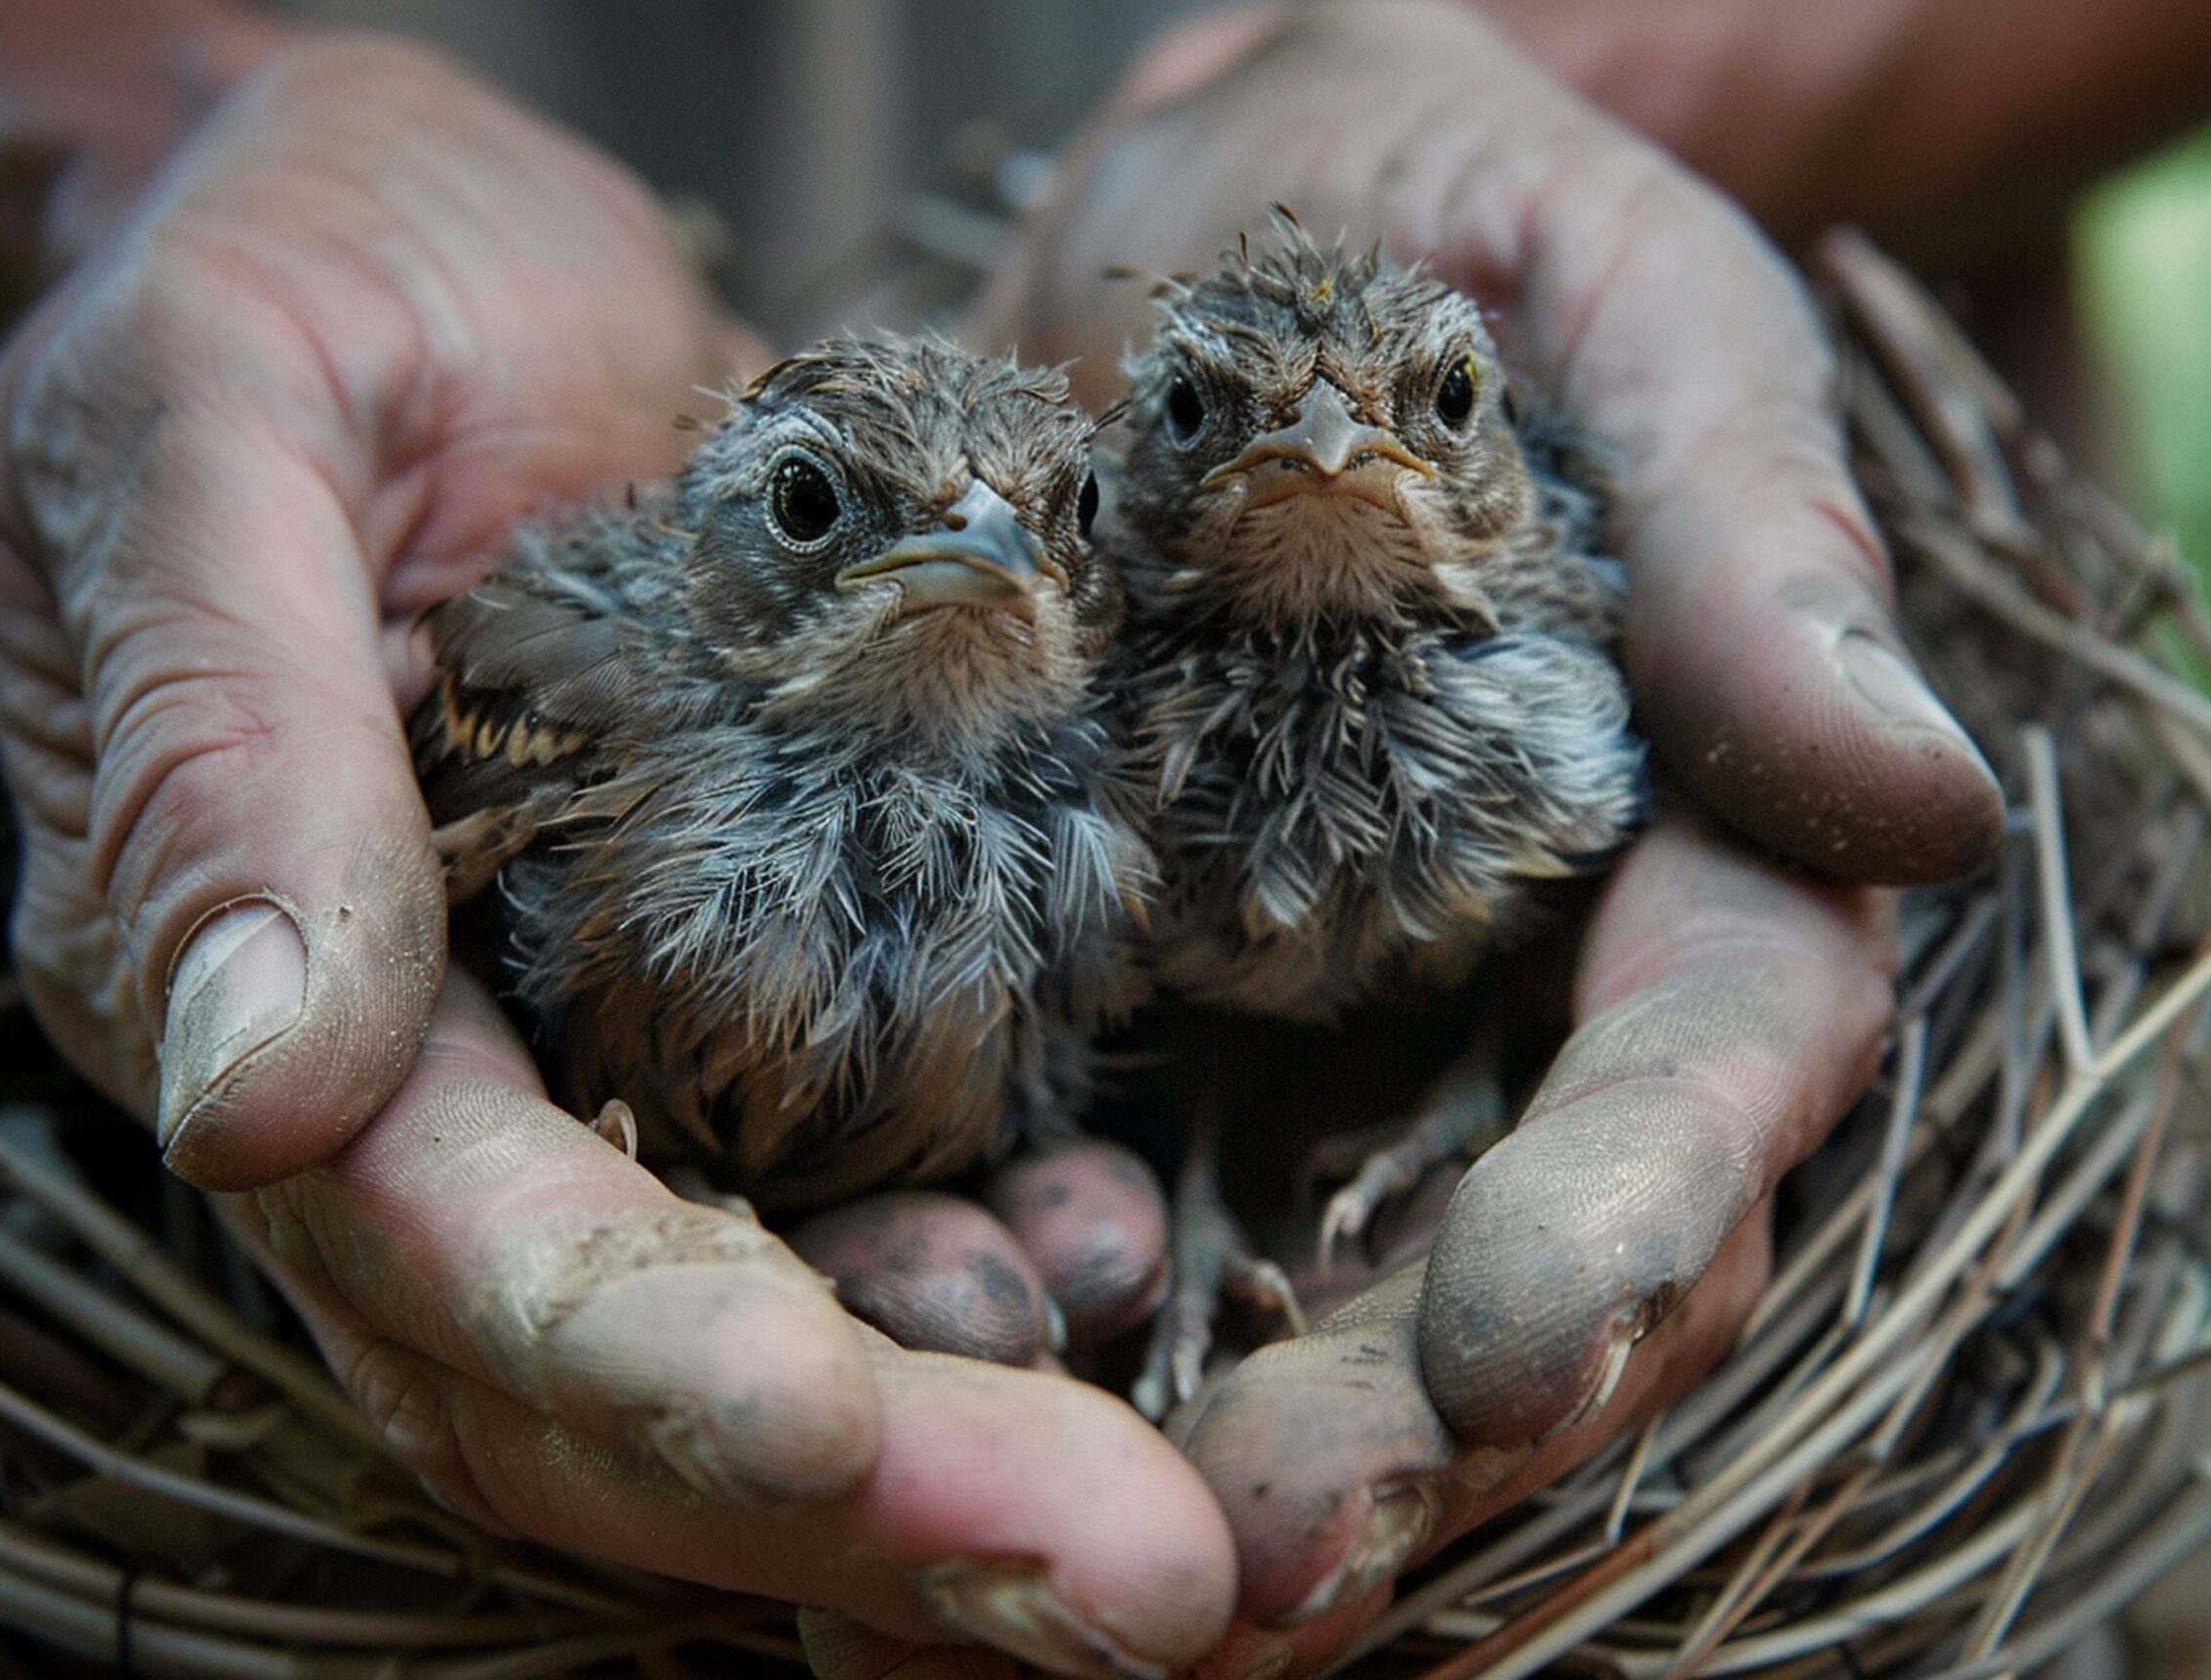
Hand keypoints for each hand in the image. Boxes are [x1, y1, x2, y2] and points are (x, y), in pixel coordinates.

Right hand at [0, 35, 1235, 1673]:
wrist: (431, 228)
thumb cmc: (302, 269)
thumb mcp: (210, 418)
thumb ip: (218, 740)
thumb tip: (244, 1093)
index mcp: (230, 972)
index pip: (426, 1237)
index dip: (624, 1350)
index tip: (832, 1432)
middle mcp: (410, 1078)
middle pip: (602, 1374)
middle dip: (860, 1495)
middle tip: (1135, 1588)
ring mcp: (575, 1056)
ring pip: (741, 1338)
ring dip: (946, 1460)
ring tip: (1164, 1528)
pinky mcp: (725, 997)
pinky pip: (844, 1204)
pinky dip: (980, 1290)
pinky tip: (1110, 1276)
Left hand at [802, 4, 1989, 1671]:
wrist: (1209, 209)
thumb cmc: (1450, 218)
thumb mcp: (1626, 305)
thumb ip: (1751, 532)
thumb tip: (1918, 800)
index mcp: (1680, 843)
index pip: (1702, 1073)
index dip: (1627, 1221)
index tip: (1511, 1351)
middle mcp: (1503, 978)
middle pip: (1499, 1250)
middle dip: (1401, 1426)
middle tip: (1264, 1559)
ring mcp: (1308, 1008)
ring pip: (1296, 1276)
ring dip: (1203, 1437)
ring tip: (1085, 1559)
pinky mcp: (1117, 987)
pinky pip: (1089, 1178)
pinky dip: (1021, 1303)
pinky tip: (922, 1376)